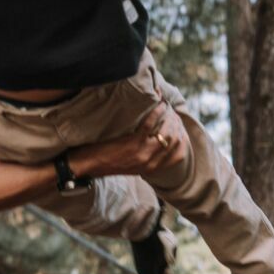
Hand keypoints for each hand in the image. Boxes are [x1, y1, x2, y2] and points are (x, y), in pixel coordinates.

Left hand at [69, 101, 189, 179]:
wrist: (90, 165)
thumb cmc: (108, 160)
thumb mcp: (132, 164)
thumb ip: (145, 156)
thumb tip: (155, 140)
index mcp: (152, 168)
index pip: (179, 155)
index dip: (184, 139)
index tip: (181, 126)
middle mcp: (150, 162)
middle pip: (175, 141)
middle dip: (177, 124)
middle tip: (173, 112)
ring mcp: (143, 154)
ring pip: (167, 133)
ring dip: (169, 117)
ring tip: (167, 107)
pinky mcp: (133, 144)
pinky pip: (150, 125)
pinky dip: (157, 113)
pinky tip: (158, 105)